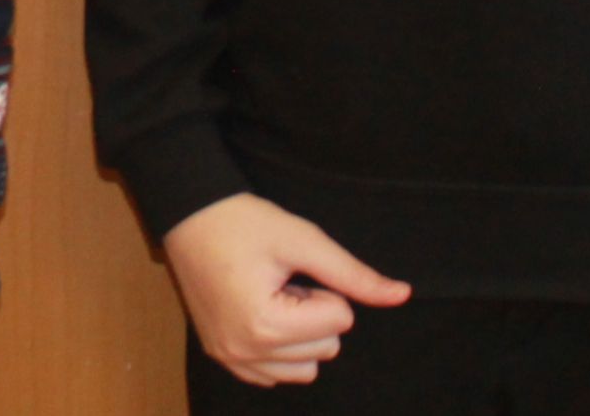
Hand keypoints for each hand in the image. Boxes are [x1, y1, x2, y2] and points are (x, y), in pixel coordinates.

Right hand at [163, 192, 409, 387]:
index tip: (291, 269)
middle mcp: (245, 351)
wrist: (187, 214)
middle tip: (282, 280)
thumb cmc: (243, 222)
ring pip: (305, 369)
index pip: (340, 321)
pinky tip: (260, 312)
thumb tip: (402, 294)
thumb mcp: (303, 239)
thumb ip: (353, 274)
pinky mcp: (222, 357)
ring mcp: (230, 358)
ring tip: (273, 296)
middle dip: (314, 312)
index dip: (323, 288)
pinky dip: (279, 349)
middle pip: (327, 349)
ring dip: (300, 335)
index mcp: (265, 324)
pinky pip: (274, 374)